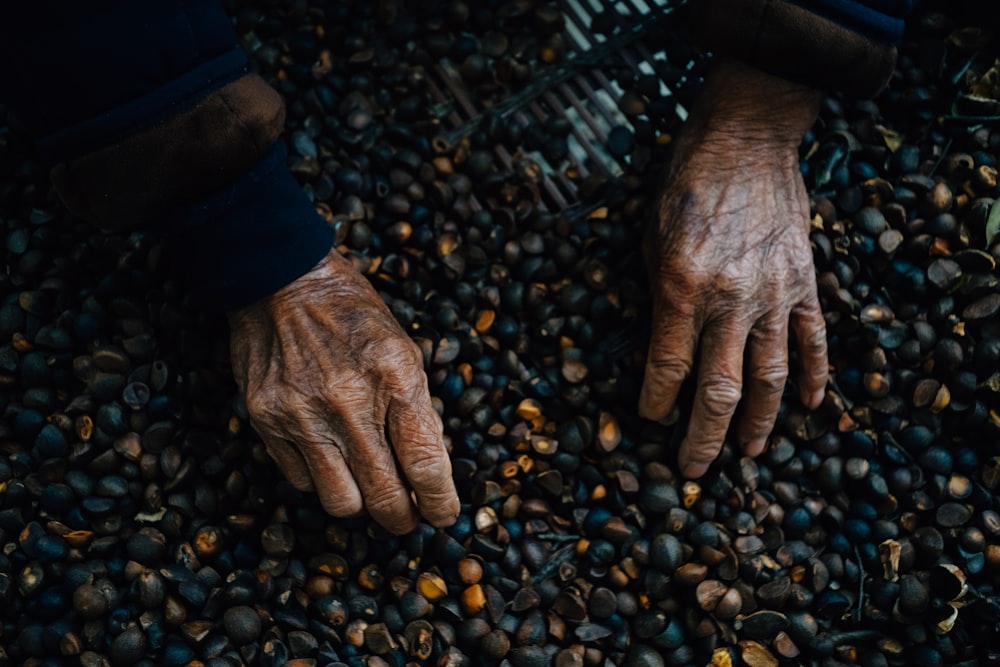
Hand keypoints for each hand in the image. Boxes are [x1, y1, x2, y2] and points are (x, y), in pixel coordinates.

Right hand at [228, 248, 459, 532]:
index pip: (425, 464)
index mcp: (394, 379)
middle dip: (404, 518)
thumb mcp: (403, 350)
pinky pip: (301, 479)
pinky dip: (320, 479)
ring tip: (370, 491)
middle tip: (410, 517)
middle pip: (385, 495)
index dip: (440, 501)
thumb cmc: (352, 314)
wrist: (281, 281)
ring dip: (362, 505)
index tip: (445, 516)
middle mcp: (349, 403)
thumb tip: (431, 467)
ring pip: (340, 502)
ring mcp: (303, 415)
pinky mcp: (267, 421)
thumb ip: (417, 408)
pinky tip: (329, 457)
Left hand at [639, 60, 828, 477]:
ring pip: (770, 379)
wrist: (747, 140)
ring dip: (758, 423)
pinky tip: (811, 407)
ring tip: (747, 453)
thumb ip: (659, 300)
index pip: (667, 368)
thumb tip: (664, 352)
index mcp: (681, 288)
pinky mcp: (805, 283)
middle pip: (719, 390)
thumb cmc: (686, 185)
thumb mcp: (650, 240)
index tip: (648, 420)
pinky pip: (813, 342)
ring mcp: (774, 295)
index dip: (655, 403)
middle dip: (703, 437)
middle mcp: (729, 300)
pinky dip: (814, 378)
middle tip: (693, 469)